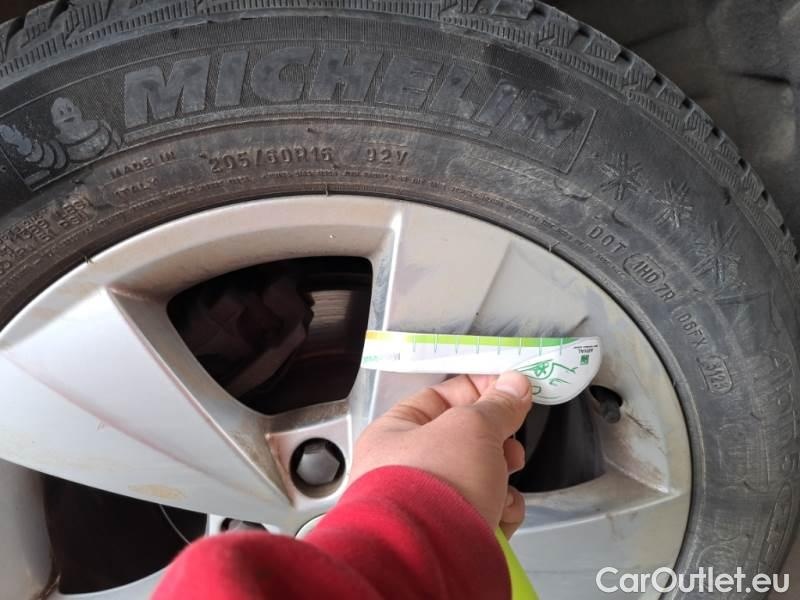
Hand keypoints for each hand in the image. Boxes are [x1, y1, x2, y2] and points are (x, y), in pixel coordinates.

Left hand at [350, 371, 531, 536]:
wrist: (430, 557)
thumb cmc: (432, 488)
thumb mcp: (472, 427)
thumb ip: (497, 404)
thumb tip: (515, 385)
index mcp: (396, 431)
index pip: (441, 396)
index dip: (479, 389)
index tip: (513, 388)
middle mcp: (406, 467)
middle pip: (465, 440)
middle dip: (496, 441)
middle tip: (509, 441)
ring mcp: (429, 503)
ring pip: (479, 477)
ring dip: (501, 478)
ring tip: (501, 482)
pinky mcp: (452, 533)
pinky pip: (485, 510)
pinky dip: (500, 510)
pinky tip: (500, 513)